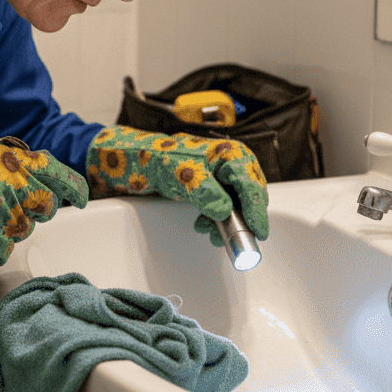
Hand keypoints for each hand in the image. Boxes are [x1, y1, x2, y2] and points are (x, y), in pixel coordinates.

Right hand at [0, 139, 87, 298]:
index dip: (75, 190)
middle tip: (7, 205)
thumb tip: (35, 168)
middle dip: (35, 208)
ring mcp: (6, 222)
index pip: (62, 178)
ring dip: (7, 226)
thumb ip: (11, 163)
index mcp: (15, 164)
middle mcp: (17, 192)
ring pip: (23, 231)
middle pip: (46, 208)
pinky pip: (2, 251)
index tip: (80, 199)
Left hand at [86, 125, 268, 245]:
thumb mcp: (182, 177)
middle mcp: (230, 162)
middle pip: (249, 194)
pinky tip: (204, 224)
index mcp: (229, 153)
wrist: (132, 161)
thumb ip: (206, 193)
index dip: (257, 209)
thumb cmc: (156, 160)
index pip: (251, 184)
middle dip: (241, 218)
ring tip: (209, 231)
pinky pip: (224, 205)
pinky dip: (217, 218)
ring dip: (227, 221)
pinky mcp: (211, 185)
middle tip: (233, 238)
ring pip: (238, 203)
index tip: (259, 232)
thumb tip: (224, 211)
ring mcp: (221, 174)